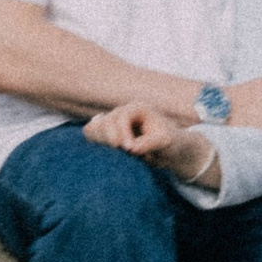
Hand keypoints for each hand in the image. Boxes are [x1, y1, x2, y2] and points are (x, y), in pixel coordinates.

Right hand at [84, 100, 217, 187]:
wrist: (168, 149)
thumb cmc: (169, 142)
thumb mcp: (165, 141)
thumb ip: (149, 143)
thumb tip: (131, 148)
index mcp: (137, 109)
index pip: (122, 116)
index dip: (122, 132)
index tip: (129, 149)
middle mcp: (123, 113)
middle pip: (106, 121)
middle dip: (111, 137)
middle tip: (122, 152)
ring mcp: (114, 123)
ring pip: (95, 127)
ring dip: (102, 141)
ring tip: (114, 153)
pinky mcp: (108, 134)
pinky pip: (91, 134)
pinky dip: (95, 142)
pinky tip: (104, 152)